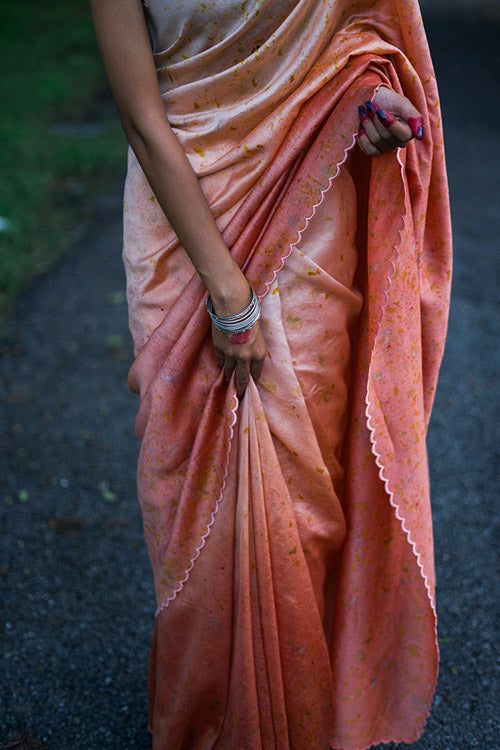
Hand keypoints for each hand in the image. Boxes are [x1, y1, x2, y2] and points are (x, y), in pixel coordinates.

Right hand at [209, 278, 265, 396]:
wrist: (234, 307)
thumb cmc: (250, 315)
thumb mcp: (258, 334)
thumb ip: (254, 347)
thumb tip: (250, 355)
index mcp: (259, 354)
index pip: (257, 373)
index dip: (253, 380)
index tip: (251, 386)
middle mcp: (245, 358)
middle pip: (243, 378)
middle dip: (241, 387)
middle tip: (240, 394)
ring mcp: (231, 355)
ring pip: (229, 371)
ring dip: (230, 377)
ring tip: (229, 382)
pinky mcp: (219, 349)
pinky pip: (220, 361)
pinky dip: (222, 364)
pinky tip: (222, 367)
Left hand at [357, 86, 423, 156]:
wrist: (371, 99)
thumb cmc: (388, 100)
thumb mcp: (402, 103)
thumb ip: (414, 117)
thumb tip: (420, 135)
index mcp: (410, 131)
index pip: (402, 135)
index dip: (388, 123)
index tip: (379, 110)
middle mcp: (400, 142)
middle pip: (385, 138)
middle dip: (374, 120)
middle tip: (370, 106)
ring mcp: (387, 147)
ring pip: (375, 143)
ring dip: (367, 125)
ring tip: (364, 113)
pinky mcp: (375, 150)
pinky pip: (368, 150)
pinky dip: (362, 137)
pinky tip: (361, 126)